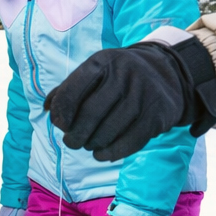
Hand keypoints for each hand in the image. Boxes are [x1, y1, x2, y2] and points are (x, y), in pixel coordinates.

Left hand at [44, 36, 215, 161]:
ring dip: (92, 144)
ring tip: (88, 145)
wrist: (168, 72)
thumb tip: (47, 109)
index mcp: (103, 62)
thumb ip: (69, 88)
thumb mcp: (96, 71)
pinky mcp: (157, 115)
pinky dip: (111, 152)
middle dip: (75, 135)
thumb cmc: (120, 76)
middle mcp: (124, 75)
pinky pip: (130, 142)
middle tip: (71, 142)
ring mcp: (142, 95)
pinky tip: (102, 154)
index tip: (59, 124)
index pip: (73, 90)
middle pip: (90, 115)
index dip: (61, 112)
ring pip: (108, 131)